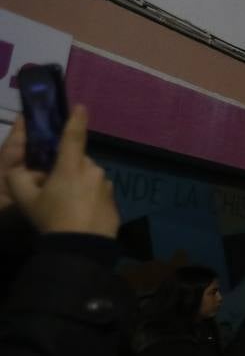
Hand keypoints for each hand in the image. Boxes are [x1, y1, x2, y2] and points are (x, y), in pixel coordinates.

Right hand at [6, 106, 119, 236]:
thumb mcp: (25, 199)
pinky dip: (90, 199)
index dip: (76, 120)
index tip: (81, 106)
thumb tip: (24, 168)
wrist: (80, 248)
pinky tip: (80, 215)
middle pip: (78, 162)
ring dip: (79, 185)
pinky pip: (99, 194)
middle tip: (52, 189)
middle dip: (66, 170)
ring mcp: (107, 187)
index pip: (73, 136)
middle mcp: (93, 171)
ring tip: (66, 206)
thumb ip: (19, 177)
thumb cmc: (50, 219)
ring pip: (90, 178)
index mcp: (71, 166)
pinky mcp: (115, 202)